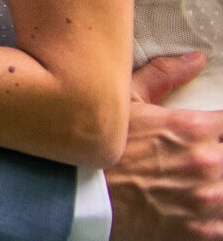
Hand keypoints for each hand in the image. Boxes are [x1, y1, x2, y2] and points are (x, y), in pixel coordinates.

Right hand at [110, 52, 222, 239]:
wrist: (74, 197)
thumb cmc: (96, 146)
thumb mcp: (122, 101)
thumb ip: (163, 77)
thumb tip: (196, 59)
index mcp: (193, 128)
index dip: (219, 127)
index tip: (211, 131)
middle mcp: (207, 163)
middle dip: (218, 154)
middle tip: (195, 158)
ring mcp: (207, 201)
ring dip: (218, 183)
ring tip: (195, 183)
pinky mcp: (202, 232)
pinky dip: (216, 216)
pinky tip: (197, 208)